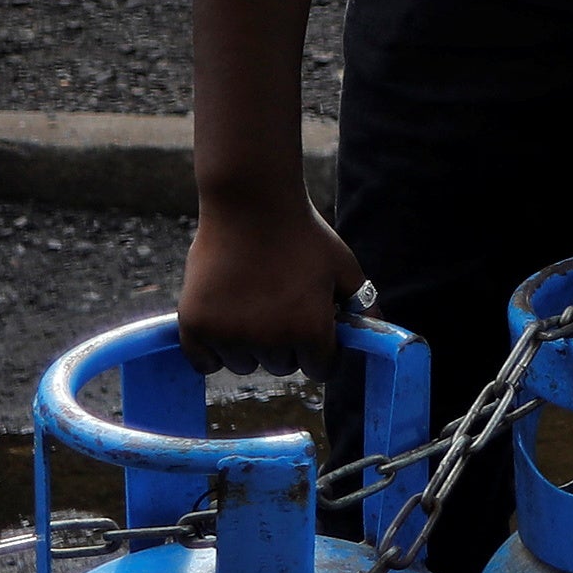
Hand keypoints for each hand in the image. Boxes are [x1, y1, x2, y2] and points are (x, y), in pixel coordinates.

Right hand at [178, 194, 369, 377]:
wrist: (251, 203)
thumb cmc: (303, 234)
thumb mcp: (344, 269)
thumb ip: (363, 306)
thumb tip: (378, 336)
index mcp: (310, 331)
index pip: (320, 368)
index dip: (321, 348)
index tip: (311, 326)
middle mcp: (270, 340)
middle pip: (282, 366)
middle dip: (286, 344)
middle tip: (280, 305)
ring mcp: (229, 334)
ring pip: (244, 364)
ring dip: (249, 347)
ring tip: (251, 304)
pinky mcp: (195, 325)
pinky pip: (203, 362)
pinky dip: (211, 350)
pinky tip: (223, 322)